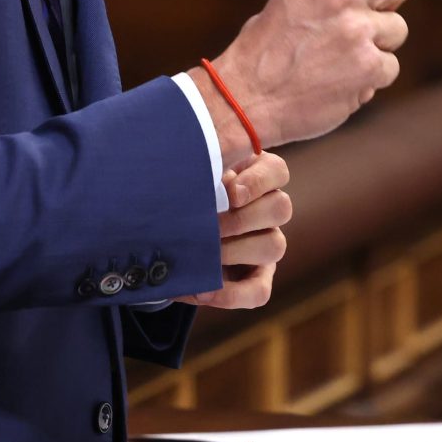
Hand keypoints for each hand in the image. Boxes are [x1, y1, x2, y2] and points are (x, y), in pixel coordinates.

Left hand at [183, 150, 289, 310]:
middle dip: (242, 219)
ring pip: (275, 246)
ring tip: (202, 254)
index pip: (277, 171)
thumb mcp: (193, 171)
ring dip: (235, 251)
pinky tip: (201, 290)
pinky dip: (230, 294)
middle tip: (211, 225)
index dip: (257, 181)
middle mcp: (267, 209)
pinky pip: (259, 291)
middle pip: (281, 207)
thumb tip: (224, 146)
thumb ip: (211, 156)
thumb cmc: (182, 192)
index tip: (231, 192)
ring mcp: (266, 244)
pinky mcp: (256, 279)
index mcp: (254, 176)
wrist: (160, 231)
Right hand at [206, 0, 430, 151]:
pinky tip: (337, 80)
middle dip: (387, 5)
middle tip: (359, 25)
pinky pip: (389, 67)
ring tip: (335, 57)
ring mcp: (357, 28)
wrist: (245, 96)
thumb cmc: (268, 47)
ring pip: (397, 30)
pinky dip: (369, 77)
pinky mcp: (368, 65)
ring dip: (376, 45)